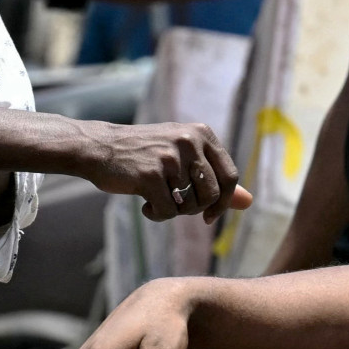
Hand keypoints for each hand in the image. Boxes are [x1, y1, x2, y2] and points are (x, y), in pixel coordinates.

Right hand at [83, 121, 252, 223]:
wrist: (99, 148)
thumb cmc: (144, 155)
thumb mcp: (183, 159)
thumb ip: (215, 179)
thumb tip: (249, 202)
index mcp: (201, 133)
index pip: (230, 175)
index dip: (223, 201)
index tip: (209, 214)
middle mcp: (189, 141)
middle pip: (213, 193)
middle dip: (197, 209)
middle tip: (177, 206)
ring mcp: (170, 157)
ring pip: (191, 204)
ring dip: (175, 211)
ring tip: (158, 200)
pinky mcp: (150, 174)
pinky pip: (168, 211)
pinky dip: (157, 215)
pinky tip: (144, 205)